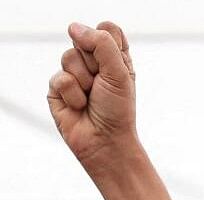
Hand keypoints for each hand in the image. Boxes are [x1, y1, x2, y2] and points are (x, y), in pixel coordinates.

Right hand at [47, 21, 137, 168]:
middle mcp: (93, 62)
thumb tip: (74, 27)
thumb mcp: (119, 73)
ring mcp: (73, 73)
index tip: (114, 63)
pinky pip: (59, 78)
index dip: (107, 42)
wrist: (105, 141)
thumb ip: (101, 44)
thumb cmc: (117, 109)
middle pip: (83, 39)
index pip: (107, 29)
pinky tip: (79, 106)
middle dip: (96, 63)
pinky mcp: (57, 88)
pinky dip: (73, 94)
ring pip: (68, 57)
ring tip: (91, 96)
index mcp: (114, 57)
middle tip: (102, 84)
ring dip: (84, 81)